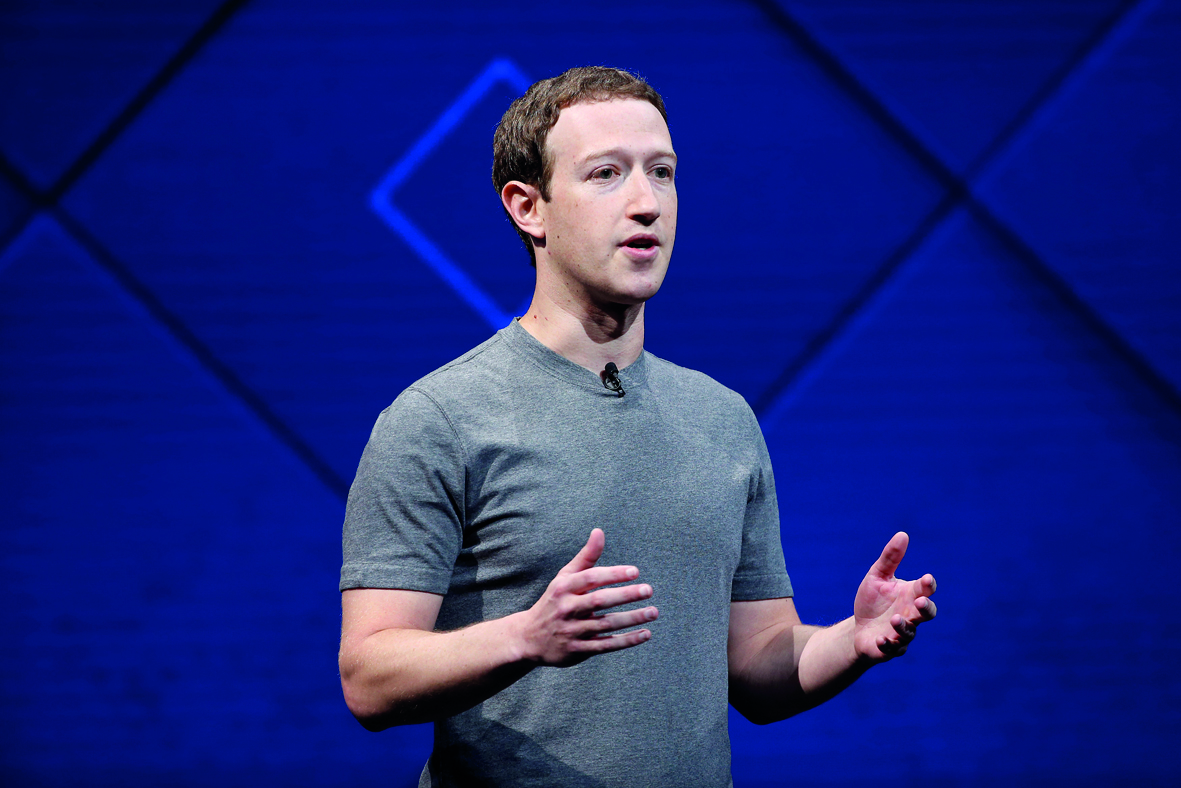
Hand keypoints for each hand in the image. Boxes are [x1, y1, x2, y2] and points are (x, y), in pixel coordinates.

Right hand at [516, 528, 657, 666]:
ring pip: (606, 624)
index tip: (635, 571)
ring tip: (653, 612)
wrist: (529, 638)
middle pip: (599, 601)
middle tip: (649, 590)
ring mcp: (573, 631)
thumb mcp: (564, 578)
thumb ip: (586, 557)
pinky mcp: (579, 650)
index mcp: (564, 588)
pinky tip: (645, 634)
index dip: (613, 574)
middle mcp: (567, 609)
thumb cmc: (554, 601)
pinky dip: (627, 641)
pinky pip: (606, 645)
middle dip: (625, 595)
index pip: (591, 578)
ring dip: (632, 618)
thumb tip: (599, 531)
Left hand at [852, 532, 936, 662]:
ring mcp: (902, 633)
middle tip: (921, 602)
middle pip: (927, 613)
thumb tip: (903, 534)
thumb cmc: (873, 601)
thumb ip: (890, 558)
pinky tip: (881, 638)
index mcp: (910, 595)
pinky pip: (893, 649)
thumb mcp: (877, 577)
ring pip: (910, 632)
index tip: (926, 579)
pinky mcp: (890, 648)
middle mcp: (911, 614)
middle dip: (926, 608)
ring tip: (895, 619)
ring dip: (904, 626)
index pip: (925, 589)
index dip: (928, 585)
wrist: (859, 628)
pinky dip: (888, 645)